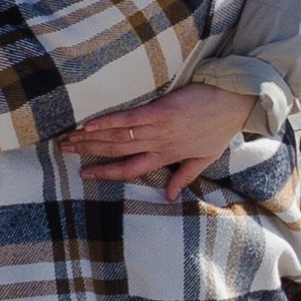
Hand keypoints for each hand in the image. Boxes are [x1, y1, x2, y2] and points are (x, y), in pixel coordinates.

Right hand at [62, 81, 258, 201]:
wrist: (236, 104)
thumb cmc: (221, 128)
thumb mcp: (205, 158)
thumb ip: (184, 176)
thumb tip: (170, 196)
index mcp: (166, 156)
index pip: (129, 169)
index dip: (106, 173)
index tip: (85, 173)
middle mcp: (158, 145)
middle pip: (117, 152)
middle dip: (88, 151)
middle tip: (64, 150)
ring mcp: (159, 129)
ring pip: (119, 137)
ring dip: (91, 138)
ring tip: (69, 138)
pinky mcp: (161, 111)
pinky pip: (130, 119)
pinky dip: (109, 122)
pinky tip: (90, 124)